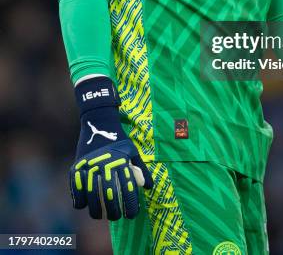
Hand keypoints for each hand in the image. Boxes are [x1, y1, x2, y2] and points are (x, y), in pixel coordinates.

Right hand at [70, 76, 152, 219]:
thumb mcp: (133, 151)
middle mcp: (105, 165)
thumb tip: (148, 187)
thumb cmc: (119, 140)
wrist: (99, 122)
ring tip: (101, 215)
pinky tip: (84, 205)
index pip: (128, 189)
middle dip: (114, 212)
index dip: (130, 205)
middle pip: (109, 195)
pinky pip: (76, 189)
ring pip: (92, 196)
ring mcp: (89, 166)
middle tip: (117, 217)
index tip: (132, 215)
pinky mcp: (76, 167)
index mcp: (121, 161)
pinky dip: (79, 200)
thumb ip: (142, 169)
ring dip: (96, 210)